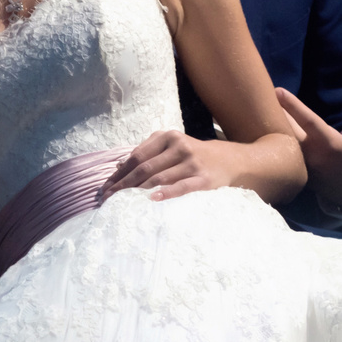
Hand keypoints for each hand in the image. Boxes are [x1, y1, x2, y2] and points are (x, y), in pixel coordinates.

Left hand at [101, 123, 302, 201]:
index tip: (105, 188)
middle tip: (106, 200)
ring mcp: (193, 163)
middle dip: (122, 185)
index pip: (137, 156)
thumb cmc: (199, 157)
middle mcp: (180, 146)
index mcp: (169, 137)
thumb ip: (150, 154)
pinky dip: (165, 194)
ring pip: (158, 178)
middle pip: (143, 169)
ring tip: (119, 204)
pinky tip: (150, 200)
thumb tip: (119, 168)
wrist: (237, 161)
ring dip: (136, 193)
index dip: (119, 173)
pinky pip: (181, 188)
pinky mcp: (204, 179)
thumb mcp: (175, 148)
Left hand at [275, 81, 341, 211]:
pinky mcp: (296, 174)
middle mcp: (313, 156)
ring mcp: (302, 167)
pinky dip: (275, 138)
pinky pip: (282, 153)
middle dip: (276, 111)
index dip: (293, 105)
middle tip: (264, 92)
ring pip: (283, 141)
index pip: (308, 121)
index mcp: (331, 144)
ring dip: (273, 124)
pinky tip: (265, 126)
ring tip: (261, 106)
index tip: (278, 90)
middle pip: (288, 129)